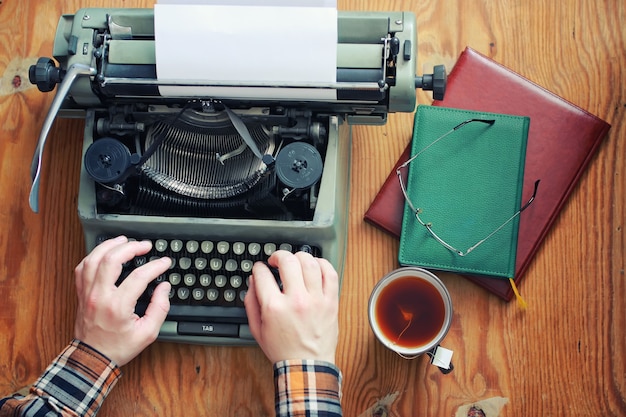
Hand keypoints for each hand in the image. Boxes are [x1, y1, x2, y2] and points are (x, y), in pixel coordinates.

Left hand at [73, 236, 171, 365]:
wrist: (93, 358)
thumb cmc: (119, 347)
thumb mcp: (148, 333)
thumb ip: (159, 308)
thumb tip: (164, 288)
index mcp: (118, 306)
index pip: (139, 276)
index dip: (155, 266)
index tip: (164, 263)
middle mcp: (100, 296)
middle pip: (112, 259)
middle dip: (131, 247)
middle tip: (144, 246)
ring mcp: (87, 293)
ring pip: (94, 259)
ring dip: (110, 246)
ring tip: (124, 241)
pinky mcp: (81, 293)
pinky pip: (82, 267)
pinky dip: (94, 256)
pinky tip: (104, 252)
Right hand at [244, 250, 338, 363]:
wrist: (306, 366)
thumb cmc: (283, 349)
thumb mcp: (257, 329)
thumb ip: (251, 302)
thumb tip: (253, 281)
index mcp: (275, 308)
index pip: (263, 274)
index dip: (259, 268)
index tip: (261, 268)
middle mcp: (296, 300)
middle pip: (288, 261)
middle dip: (278, 255)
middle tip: (276, 260)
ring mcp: (316, 300)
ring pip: (310, 263)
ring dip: (300, 257)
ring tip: (296, 262)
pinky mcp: (331, 302)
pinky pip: (330, 273)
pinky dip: (323, 264)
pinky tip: (315, 266)